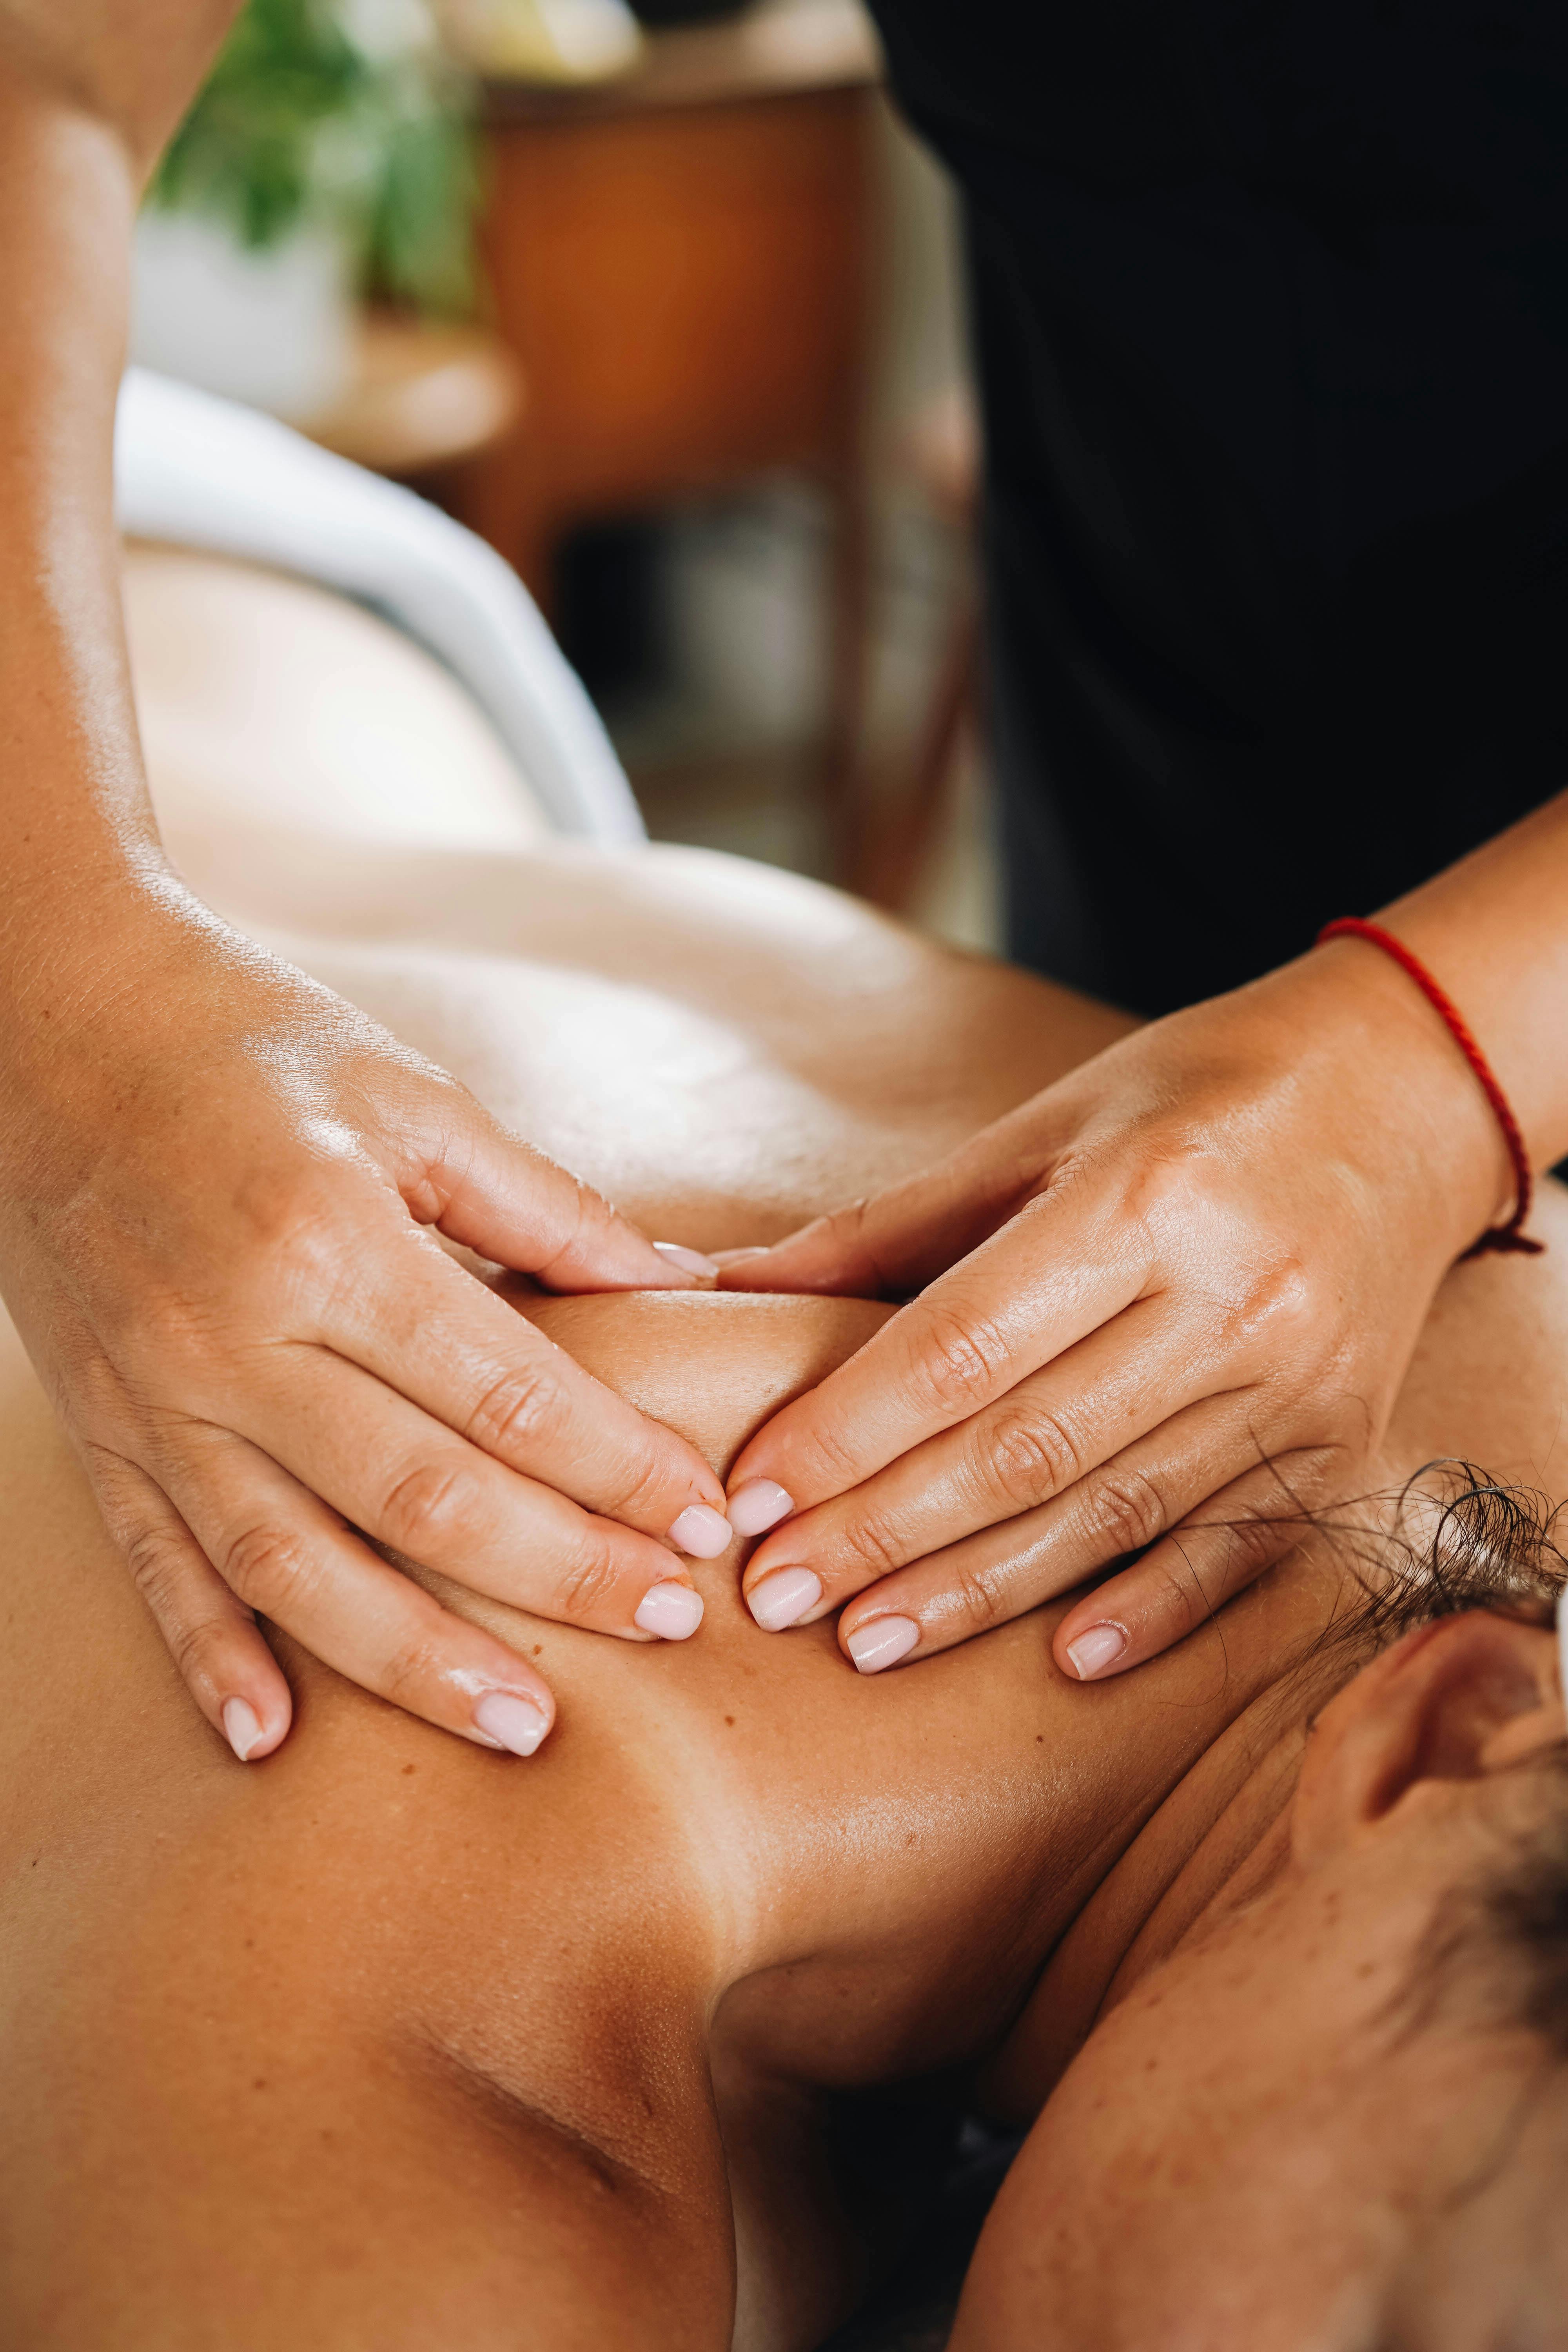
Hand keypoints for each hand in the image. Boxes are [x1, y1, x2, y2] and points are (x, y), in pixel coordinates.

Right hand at [0, 883, 731, 1761]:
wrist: (52, 1022)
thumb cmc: (254, 1045)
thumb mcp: (413, 1099)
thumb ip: (544, 1206)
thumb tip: (677, 1282)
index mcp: (329, 1240)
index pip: (509, 1394)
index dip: (621, 1468)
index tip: (703, 1522)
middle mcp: (234, 1336)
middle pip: (422, 1498)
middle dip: (559, 1576)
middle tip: (670, 1625)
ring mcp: (155, 1397)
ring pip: (295, 1567)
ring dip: (413, 1662)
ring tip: (522, 1727)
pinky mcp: (100, 1428)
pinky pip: (156, 1564)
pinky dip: (211, 1657)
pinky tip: (273, 1738)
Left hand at [719, 941, 1511, 1681]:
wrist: (1402, 1092)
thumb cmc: (1193, 1101)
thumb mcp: (1040, 1130)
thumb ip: (889, 1227)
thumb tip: (724, 1286)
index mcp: (1144, 1198)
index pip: (961, 1346)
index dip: (846, 1432)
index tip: (751, 1499)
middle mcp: (1234, 1297)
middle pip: (1026, 1446)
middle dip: (884, 1531)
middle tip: (775, 1595)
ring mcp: (1301, 1382)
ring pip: (1113, 1512)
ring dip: (981, 1590)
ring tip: (867, 1638)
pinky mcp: (1346, 1441)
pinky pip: (1236, 1550)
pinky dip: (1148, 1611)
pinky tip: (1060, 1663)